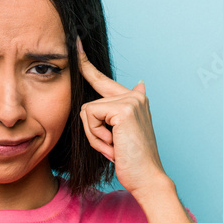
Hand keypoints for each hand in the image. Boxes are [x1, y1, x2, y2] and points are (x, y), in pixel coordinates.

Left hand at [75, 36, 169, 197]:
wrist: (147, 178)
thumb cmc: (131, 161)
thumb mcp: (119, 135)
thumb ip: (114, 113)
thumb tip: (139, 83)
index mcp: (134, 98)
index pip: (102, 79)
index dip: (86, 64)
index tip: (75, 44)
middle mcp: (134, 94)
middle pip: (88, 103)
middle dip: (92, 130)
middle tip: (112, 146)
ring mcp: (131, 99)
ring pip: (86, 111)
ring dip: (94, 135)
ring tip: (114, 147)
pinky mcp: (123, 109)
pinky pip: (90, 118)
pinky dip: (96, 136)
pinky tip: (114, 146)